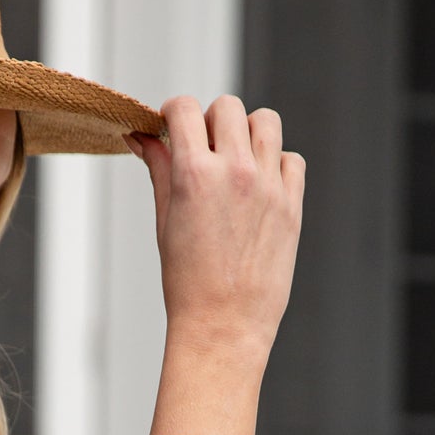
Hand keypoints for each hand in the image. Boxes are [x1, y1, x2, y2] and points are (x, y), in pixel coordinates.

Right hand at [128, 95, 303, 367]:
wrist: (223, 327)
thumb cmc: (186, 282)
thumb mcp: (165, 222)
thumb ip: (159, 170)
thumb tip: (142, 138)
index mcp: (194, 175)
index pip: (185, 109)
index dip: (173, 112)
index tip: (172, 126)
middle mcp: (235, 171)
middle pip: (228, 107)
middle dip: (211, 121)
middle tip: (204, 149)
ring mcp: (268, 186)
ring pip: (266, 121)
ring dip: (247, 132)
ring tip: (236, 161)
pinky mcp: (292, 204)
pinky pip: (291, 158)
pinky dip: (276, 163)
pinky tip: (260, 188)